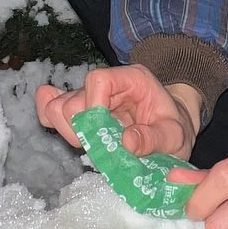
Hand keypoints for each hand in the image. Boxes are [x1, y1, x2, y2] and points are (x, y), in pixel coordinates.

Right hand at [35, 64, 200, 161]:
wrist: (171, 131)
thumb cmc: (174, 129)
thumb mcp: (175, 135)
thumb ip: (154, 138)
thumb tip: (126, 142)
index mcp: (131, 79)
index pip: (97, 80)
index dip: (94, 107)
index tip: (104, 134)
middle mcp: (107, 84)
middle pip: (72, 99)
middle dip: (81, 129)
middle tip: (100, 148)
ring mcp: (90, 98)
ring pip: (57, 107)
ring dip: (68, 132)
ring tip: (91, 147)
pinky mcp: (80, 113)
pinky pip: (52, 111)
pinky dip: (54, 123)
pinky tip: (66, 134)